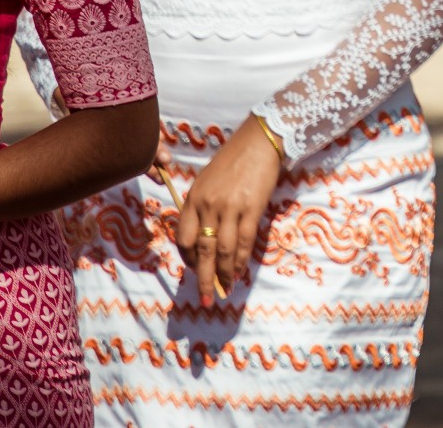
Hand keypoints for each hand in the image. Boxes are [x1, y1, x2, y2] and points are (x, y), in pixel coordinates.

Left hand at [176, 115, 283, 305]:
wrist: (260, 142)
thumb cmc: (234, 160)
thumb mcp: (208, 181)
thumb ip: (203, 206)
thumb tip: (205, 234)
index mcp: (193, 199)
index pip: (183, 239)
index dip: (188, 260)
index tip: (196, 271)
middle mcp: (208, 206)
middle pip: (201, 250)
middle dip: (203, 278)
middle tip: (205, 300)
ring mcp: (229, 207)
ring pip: (223, 250)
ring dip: (223, 274)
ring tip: (225, 292)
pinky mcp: (251, 207)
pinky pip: (244, 241)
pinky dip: (241, 260)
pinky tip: (240, 273)